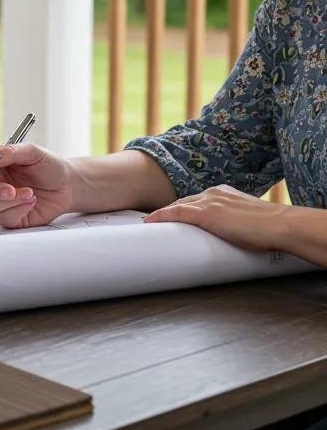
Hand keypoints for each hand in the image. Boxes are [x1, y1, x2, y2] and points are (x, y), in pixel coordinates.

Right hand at [0, 143, 75, 227]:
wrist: (68, 186)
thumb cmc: (50, 166)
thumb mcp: (33, 152)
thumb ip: (11, 152)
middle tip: (12, 191)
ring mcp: (2, 201)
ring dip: (11, 202)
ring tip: (31, 193)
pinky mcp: (12, 217)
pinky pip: (5, 219)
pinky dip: (18, 211)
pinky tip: (31, 202)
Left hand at [143, 184, 286, 250]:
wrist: (281, 225)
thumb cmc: (271, 228)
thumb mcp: (248, 221)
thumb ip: (236, 224)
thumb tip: (233, 236)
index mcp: (224, 194)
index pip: (196, 200)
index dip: (182, 208)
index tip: (171, 215)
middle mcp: (214, 194)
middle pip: (184, 202)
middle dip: (169, 210)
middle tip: (155, 220)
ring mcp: (209, 202)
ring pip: (177, 206)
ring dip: (162, 214)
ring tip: (149, 223)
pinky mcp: (206, 213)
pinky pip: (176, 212)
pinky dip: (161, 216)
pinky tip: (150, 221)